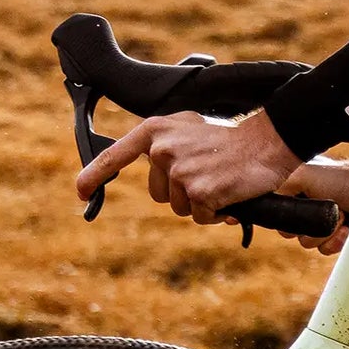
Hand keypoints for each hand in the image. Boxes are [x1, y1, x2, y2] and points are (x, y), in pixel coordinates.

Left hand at [74, 107, 307, 226]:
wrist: (267, 143)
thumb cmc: (231, 141)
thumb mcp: (190, 132)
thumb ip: (165, 147)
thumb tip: (155, 171)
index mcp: (156, 131)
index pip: (116, 156)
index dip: (95, 176)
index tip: (81, 192)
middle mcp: (162, 150)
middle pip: (158, 195)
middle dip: (181, 195)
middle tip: (207, 177)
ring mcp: (180, 172)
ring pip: (180, 208)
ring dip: (200, 204)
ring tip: (220, 182)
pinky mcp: (200, 192)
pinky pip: (202, 217)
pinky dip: (217, 213)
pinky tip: (229, 194)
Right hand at [275, 141, 348, 255]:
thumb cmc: (340, 176)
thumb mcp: (300, 176)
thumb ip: (278, 189)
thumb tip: (259, 208)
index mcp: (293, 193)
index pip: (275, 216)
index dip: (286, 218)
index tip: (299, 212)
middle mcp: (305, 208)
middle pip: (290, 233)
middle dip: (308, 225)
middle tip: (324, 209)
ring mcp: (321, 222)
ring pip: (308, 244)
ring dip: (325, 232)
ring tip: (339, 214)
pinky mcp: (337, 235)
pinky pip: (326, 251)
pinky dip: (336, 241)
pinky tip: (346, 228)